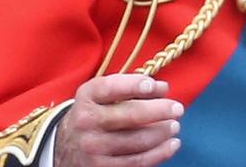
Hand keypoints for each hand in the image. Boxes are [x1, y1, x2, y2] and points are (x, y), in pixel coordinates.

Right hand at [53, 74, 182, 165]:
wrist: (67, 144)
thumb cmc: (96, 111)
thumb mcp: (103, 94)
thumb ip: (131, 87)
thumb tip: (163, 89)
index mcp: (88, 97)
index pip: (111, 88)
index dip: (136, 85)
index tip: (158, 87)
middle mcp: (87, 121)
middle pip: (130, 115)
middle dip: (160, 111)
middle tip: (178, 109)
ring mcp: (93, 147)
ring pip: (137, 140)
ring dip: (162, 133)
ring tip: (175, 126)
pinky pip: (137, 162)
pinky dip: (160, 153)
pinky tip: (172, 144)